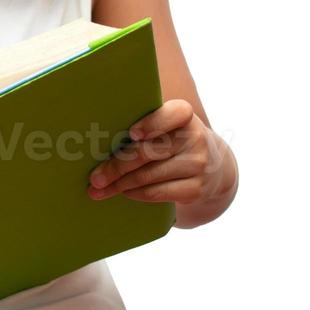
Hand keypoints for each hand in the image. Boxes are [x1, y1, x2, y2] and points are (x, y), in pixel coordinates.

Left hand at [86, 98, 227, 204]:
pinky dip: (136, 194)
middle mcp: (195, 138)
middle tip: (94, 177)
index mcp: (184, 116)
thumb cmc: (175, 141)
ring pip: (149, 176)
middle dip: (116, 166)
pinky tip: (123, 192)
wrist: (215, 168)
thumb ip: (144, 124)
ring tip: (99, 189)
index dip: (152, 124)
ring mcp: (198, 165)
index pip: (172, 115)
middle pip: (148, 152)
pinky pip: (157, 193)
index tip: (132, 133)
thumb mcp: (169, 126)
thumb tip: (98, 137)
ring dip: (119, 184)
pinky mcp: (196, 189)